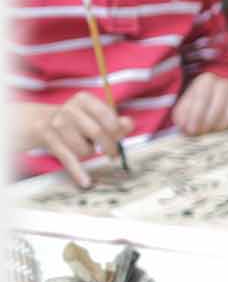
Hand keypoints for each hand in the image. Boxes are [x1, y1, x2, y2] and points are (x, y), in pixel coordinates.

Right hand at [18, 95, 132, 188]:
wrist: (45, 121)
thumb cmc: (81, 120)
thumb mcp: (98, 116)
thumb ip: (117, 122)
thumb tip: (128, 124)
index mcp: (84, 99)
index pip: (106, 115)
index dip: (117, 130)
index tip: (120, 138)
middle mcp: (69, 109)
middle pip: (96, 132)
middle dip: (109, 146)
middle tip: (113, 153)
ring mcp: (57, 124)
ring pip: (83, 149)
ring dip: (90, 152)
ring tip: (87, 146)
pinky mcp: (50, 140)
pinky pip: (67, 158)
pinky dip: (77, 171)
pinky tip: (86, 182)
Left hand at [170, 72, 227, 135]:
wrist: (209, 103)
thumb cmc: (194, 107)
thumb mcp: (183, 109)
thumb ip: (182, 117)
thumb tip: (187, 128)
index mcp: (206, 80)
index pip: (201, 98)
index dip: (195, 116)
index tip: (191, 130)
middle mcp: (224, 84)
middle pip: (218, 107)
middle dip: (208, 123)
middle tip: (201, 134)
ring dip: (220, 127)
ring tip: (211, 133)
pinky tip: (225, 131)